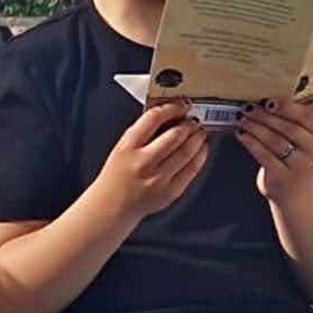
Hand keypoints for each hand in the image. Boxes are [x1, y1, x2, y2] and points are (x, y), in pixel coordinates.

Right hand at [94, 102, 209, 218]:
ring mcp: (158, 179)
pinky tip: (201, 149)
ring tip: (198, 132)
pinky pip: (192, 169)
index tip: (180, 105)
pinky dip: (200, 155)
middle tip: (192, 120)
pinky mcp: (170, 191)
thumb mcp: (121, 149)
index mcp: (127, 148)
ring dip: (197, 137)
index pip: (153, 118)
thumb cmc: (115, 177)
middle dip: (188, 124)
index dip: (172, 108)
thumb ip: (142, 133)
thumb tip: (169, 116)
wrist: (112, 207)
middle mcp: (143, 163)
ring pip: (187, 151)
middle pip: (175, 135)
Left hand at [237, 99, 312, 201]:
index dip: (286, 107)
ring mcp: (298, 164)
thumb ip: (288, 118)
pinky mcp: (282, 176)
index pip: (305, 116)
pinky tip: (242, 135)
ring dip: (256, 128)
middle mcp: (312, 149)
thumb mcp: (299, 135)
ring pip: (275, 142)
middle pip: (288, 128)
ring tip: (242, 119)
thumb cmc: (292, 153)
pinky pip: (264, 156)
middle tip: (248, 108)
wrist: (294, 187)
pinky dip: (251, 143)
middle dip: (265, 116)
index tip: (268, 100)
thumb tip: (262, 101)